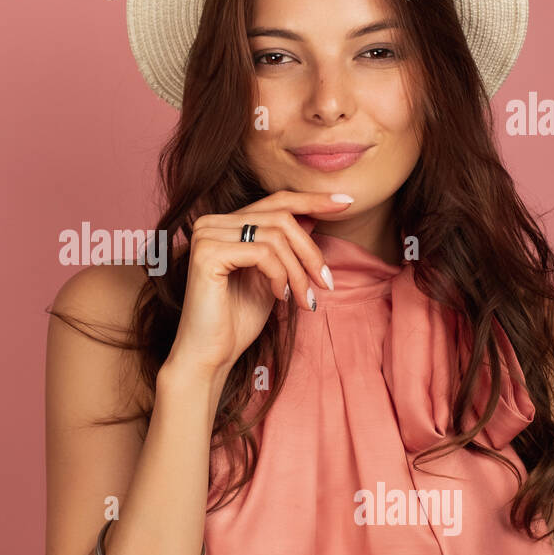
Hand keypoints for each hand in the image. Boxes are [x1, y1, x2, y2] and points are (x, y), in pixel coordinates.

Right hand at [165, 191, 350, 376]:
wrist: (210, 355)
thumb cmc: (237, 321)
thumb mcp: (272, 276)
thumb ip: (286, 247)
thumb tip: (313, 217)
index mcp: (225, 224)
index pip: (276, 201)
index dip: (313, 199)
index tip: (347, 202)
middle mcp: (211, 222)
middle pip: (281, 216)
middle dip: (311, 252)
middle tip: (325, 283)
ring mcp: (206, 235)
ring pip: (276, 235)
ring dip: (299, 271)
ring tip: (305, 300)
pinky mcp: (207, 253)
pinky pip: (263, 253)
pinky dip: (280, 276)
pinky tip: (280, 297)